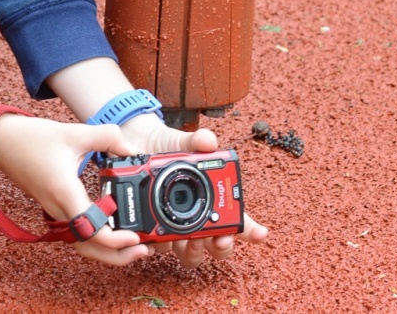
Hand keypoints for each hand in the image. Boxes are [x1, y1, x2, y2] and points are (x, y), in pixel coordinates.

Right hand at [0, 112, 154, 264]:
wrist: (0, 141)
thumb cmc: (32, 138)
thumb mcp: (75, 132)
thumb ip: (108, 138)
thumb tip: (133, 150)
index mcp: (65, 194)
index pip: (92, 230)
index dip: (115, 241)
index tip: (135, 237)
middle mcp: (59, 209)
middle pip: (89, 248)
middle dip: (117, 256)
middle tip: (144, 250)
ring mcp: (55, 212)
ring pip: (82, 243)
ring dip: (107, 249)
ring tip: (133, 243)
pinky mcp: (54, 208)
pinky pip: (77, 231)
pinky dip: (95, 237)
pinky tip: (112, 226)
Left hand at [117, 115, 269, 266]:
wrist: (136, 145)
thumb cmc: (168, 148)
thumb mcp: (182, 141)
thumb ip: (197, 140)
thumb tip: (209, 140)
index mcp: (212, 199)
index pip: (238, 219)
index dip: (252, 230)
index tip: (259, 233)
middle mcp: (198, 218)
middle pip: (218, 246)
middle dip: (220, 247)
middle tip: (217, 239)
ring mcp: (177, 228)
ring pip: (191, 255)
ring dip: (193, 252)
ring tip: (188, 241)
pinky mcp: (155, 230)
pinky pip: (159, 248)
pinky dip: (159, 247)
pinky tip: (155, 240)